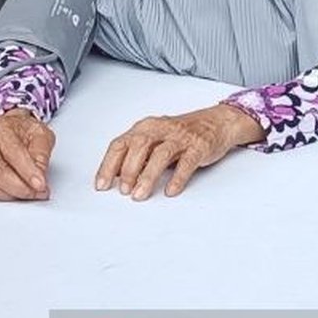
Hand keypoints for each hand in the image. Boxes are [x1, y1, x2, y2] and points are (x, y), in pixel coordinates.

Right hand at [0, 109, 54, 200]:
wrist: (9, 128)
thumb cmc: (22, 131)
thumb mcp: (40, 134)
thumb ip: (41, 154)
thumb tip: (40, 175)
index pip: (13, 153)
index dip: (28, 172)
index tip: (40, 185)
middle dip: (21, 188)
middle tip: (38, 193)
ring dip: (12, 194)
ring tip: (29, 192)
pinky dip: (1, 196)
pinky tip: (14, 192)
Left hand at [95, 104, 264, 200]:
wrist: (216, 123)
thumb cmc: (180, 133)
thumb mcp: (154, 139)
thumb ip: (136, 154)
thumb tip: (115, 175)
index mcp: (144, 127)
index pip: (120, 144)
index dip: (108, 165)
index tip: (102, 184)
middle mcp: (160, 129)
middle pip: (138, 147)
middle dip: (128, 171)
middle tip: (124, 191)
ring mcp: (180, 137)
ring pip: (160, 155)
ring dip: (147, 176)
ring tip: (139, 194)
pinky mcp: (199, 147)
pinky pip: (187, 162)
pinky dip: (177, 178)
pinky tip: (170, 190)